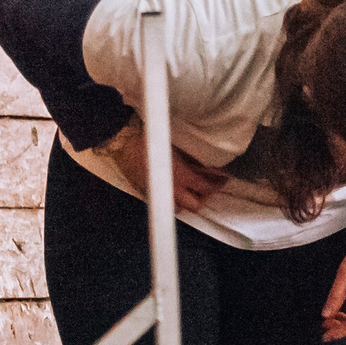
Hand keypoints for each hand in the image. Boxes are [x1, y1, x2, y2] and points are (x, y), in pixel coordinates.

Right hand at [89, 120, 224, 211]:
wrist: (121, 140)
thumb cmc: (149, 136)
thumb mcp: (177, 143)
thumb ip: (194, 155)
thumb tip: (208, 162)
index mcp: (181, 176)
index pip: (206, 188)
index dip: (218, 183)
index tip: (224, 176)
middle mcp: (171, 190)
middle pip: (196, 205)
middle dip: (204, 196)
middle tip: (209, 184)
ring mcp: (157, 194)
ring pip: (180, 208)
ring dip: (188, 200)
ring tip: (192, 188)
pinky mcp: (145, 193)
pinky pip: (165, 203)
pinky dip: (173, 199)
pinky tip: (174, 187)